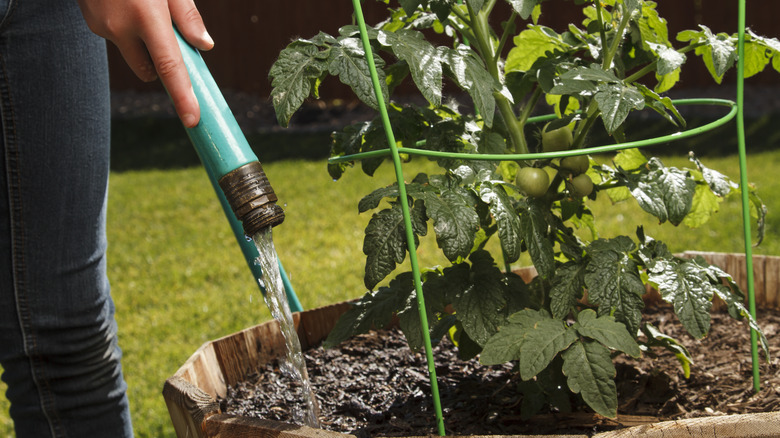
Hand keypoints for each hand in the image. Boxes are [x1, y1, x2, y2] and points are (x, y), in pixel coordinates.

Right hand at [78, 0, 213, 127]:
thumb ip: (187, 14)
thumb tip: (204, 46)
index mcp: (147, 15)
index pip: (169, 66)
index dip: (182, 96)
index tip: (192, 120)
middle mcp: (121, 26)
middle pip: (150, 70)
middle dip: (162, 66)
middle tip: (168, 39)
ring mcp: (102, 28)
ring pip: (133, 54)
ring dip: (143, 44)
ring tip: (141, 8)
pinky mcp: (91, 25)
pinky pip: (118, 38)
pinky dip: (127, 29)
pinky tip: (124, 3)